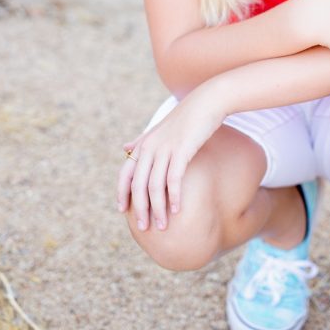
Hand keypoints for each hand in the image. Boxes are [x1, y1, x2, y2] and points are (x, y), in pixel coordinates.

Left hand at [116, 82, 224, 232]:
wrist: (207, 102)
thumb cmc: (185, 117)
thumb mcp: (159, 129)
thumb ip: (141, 141)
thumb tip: (124, 148)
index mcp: (143, 144)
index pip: (125, 173)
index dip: (122, 193)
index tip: (122, 211)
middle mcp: (150, 147)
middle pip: (138, 184)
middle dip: (140, 208)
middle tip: (143, 227)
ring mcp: (165, 148)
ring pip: (155, 186)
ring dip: (157, 208)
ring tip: (162, 225)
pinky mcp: (182, 150)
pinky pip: (173, 178)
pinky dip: (173, 196)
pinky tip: (176, 210)